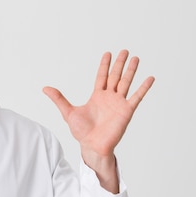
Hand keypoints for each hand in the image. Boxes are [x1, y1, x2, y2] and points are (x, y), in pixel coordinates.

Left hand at [43, 50, 153, 191]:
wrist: (92, 146)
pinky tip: (150, 78)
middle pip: (115, 76)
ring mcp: (119, 103)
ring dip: (131, 71)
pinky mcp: (126, 111)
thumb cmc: (82, 132)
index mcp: (97, 96)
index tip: (108, 53)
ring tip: (136, 58)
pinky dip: (143, 88)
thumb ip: (59, 99)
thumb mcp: (68, 112)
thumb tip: (45, 88)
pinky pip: (137, 97)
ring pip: (126, 83)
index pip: (101, 76)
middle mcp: (109, 98)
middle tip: (124, 50)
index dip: (104, 65)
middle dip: (119, 64)